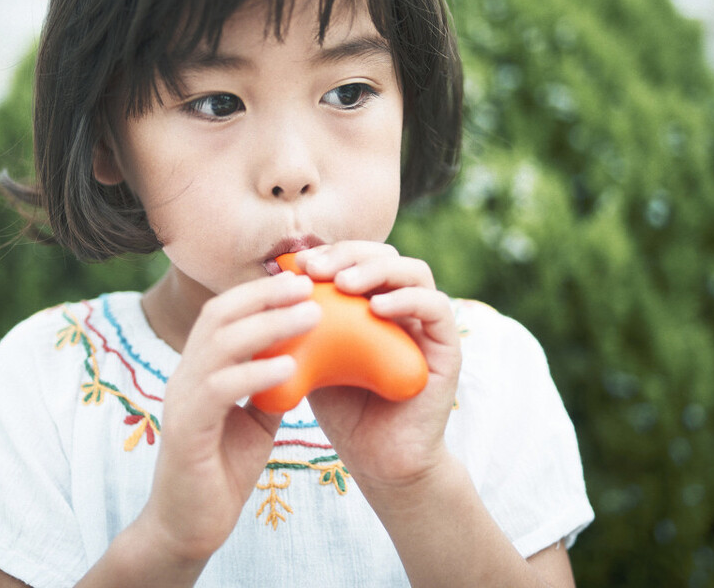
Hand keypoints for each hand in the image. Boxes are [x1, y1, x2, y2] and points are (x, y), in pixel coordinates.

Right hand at [134, 270, 320, 564]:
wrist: (188, 528)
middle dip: (265, 295)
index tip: (302, 279)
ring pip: (220, 345)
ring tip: (312, 316)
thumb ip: (272, 385)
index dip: (260, 291)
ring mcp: (182, 402)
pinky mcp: (187, 432)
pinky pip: (220, 390)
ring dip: (269, 326)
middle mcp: (185, 376)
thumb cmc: (222, 470)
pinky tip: (290, 367)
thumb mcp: (255, 419)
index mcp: (200, 369)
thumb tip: (308, 355)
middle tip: (308, 284)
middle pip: (220, 315)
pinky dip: (256, 373)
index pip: (224, 312)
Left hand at [296, 242, 460, 493]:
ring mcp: (427, 324)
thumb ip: (302, 325)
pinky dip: (408, 300)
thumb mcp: (314, 358)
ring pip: (414, 271)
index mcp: (372, 301)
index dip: (328, 252)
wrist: (378, 460)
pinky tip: (377, 308)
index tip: (296, 265)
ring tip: (345, 283)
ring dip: (377, 269)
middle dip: (348, 253)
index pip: (355, 258)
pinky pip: (436, 308)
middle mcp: (403, 305)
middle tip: (317, 269)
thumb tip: (266, 286)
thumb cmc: (343, 409)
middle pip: (384, 255)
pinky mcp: (447, 347)